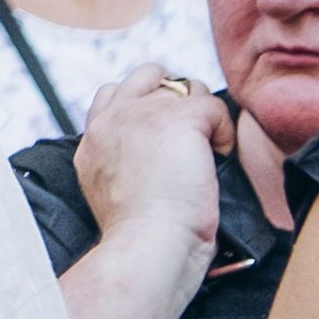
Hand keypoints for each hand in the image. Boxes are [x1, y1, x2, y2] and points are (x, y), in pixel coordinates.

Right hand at [75, 62, 224, 275]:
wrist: (147, 243)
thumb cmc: (136, 236)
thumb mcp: (105, 192)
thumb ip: (115, 161)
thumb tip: (145, 155)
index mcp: (94, 138)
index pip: (113, 94)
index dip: (144, 103)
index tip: (162, 132)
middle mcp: (114, 119)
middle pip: (148, 74)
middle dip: (175, 94)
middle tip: (192, 130)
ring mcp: (145, 114)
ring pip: (187, 87)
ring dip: (204, 115)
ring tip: (209, 150)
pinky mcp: (181, 119)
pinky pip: (214, 107)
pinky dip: (224, 132)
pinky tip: (220, 156)